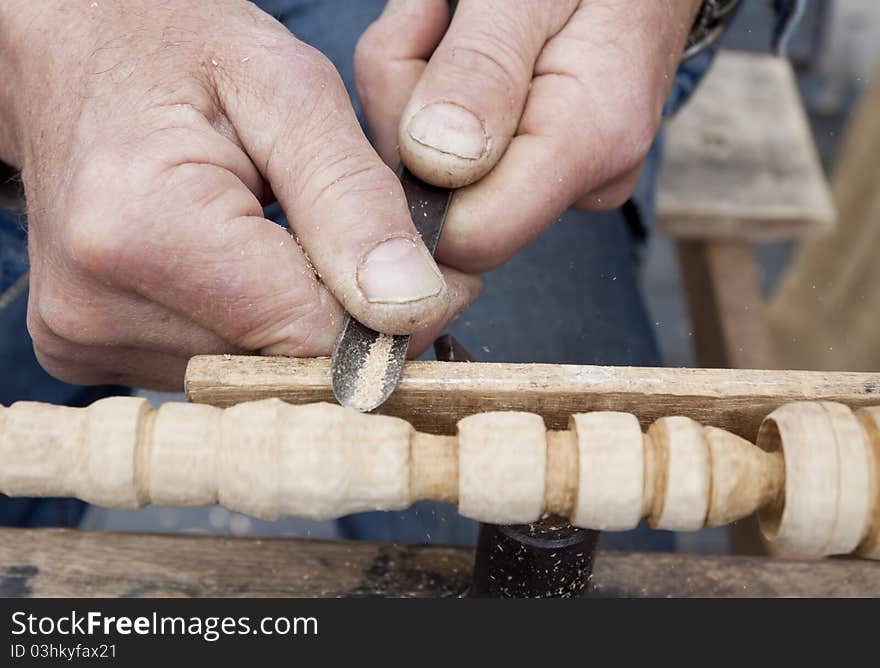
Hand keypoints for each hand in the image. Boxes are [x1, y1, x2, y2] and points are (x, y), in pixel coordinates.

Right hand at [0, 0, 480, 388]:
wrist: (74, 54)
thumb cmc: (180, 52)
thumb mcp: (289, 90)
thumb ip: (352, 200)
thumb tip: (410, 309)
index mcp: (143, 231)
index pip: (310, 339)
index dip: (383, 315)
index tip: (416, 268)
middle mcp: (95, 304)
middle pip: (279, 367)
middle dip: (340, 318)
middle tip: (350, 242)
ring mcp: (81, 336)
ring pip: (248, 376)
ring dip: (289, 323)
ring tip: (282, 242)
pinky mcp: (82, 350)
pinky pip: (207, 369)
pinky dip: (243, 330)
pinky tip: (237, 270)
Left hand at [355, 0, 701, 271]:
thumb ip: (481, 69)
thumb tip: (431, 164)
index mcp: (590, 142)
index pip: (473, 233)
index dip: (413, 170)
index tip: (410, 57)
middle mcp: (580, 183)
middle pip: (443, 202)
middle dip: (405, 110)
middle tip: (427, 16)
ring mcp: (558, 183)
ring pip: (432, 175)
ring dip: (409, 87)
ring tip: (442, 15)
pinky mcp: (535, 173)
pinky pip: (450, 159)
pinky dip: (424, 94)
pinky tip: (451, 40)